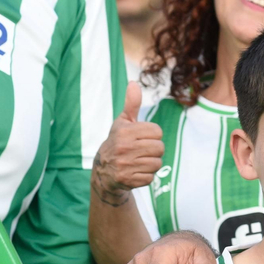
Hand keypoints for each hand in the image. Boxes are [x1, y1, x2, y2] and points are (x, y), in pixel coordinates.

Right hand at [91, 83, 163, 206]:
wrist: (104, 171)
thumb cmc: (119, 141)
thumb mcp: (123, 122)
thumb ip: (132, 104)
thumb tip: (134, 83)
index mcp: (124, 131)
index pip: (157, 131)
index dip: (153, 135)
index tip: (142, 137)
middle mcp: (123, 148)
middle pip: (160, 148)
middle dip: (154, 150)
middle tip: (142, 151)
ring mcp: (124, 165)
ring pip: (157, 163)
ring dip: (151, 163)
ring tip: (138, 161)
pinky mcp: (127, 180)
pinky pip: (150, 178)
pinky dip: (145, 176)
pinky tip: (135, 172)